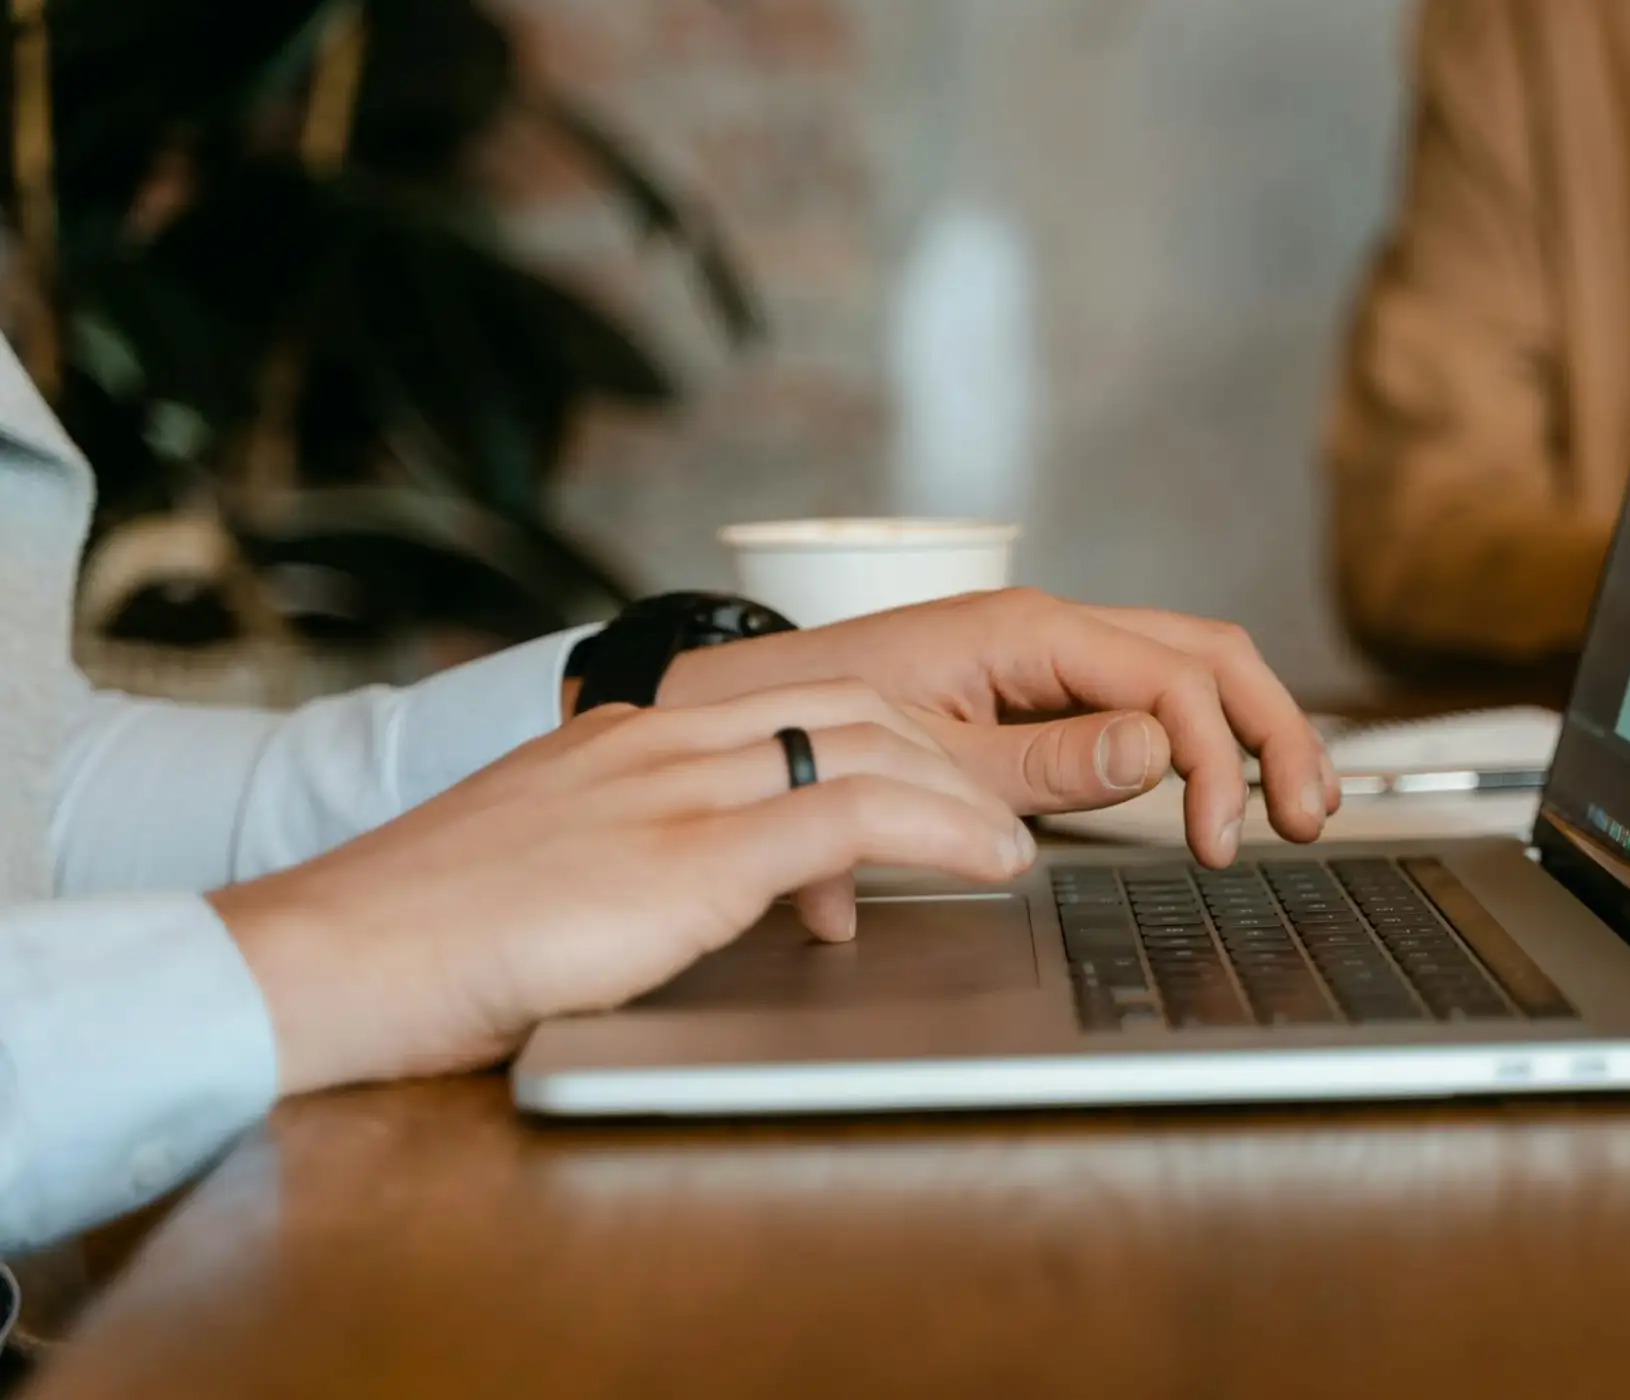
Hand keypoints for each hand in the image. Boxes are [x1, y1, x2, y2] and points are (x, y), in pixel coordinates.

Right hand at [208, 686, 1033, 1096]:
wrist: (334, 956)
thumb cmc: (427, 938)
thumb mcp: (548, 872)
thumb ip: (633, 860)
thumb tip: (712, 894)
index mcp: (624, 739)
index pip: (789, 704)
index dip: (885, 735)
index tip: (937, 774)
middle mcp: (658, 743)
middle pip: (848, 705)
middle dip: (943, 750)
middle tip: (998, 803)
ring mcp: (673, 791)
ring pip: (864, 743)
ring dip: (961, 786)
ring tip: (1011, 837)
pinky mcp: (686, 857)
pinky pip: (849, 817)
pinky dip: (939, 829)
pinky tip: (988, 858)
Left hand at [658, 590, 1339, 866]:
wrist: (742, 708)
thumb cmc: (814, 721)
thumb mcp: (930, 756)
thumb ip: (1045, 762)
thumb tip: (1156, 753)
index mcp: (1028, 631)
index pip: (1170, 681)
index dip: (1216, 761)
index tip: (1215, 841)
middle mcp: (1051, 629)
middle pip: (1208, 655)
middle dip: (1273, 731)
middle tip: (1307, 816)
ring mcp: (1050, 656)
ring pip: (1190, 666)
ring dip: (1254, 728)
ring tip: (1296, 800)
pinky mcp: (1041, 689)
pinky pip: (1148, 692)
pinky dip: (1206, 734)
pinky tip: (1229, 779)